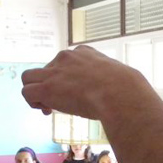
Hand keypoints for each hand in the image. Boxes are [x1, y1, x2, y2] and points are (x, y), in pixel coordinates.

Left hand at [21, 46, 152, 118]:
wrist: (120, 93)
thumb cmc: (127, 90)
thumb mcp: (121, 79)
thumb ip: (116, 83)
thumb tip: (135, 97)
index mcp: (84, 52)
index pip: (64, 62)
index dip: (64, 79)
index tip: (72, 93)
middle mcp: (66, 57)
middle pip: (46, 69)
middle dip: (49, 84)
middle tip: (59, 102)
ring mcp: (55, 71)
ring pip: (29, 78)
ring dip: (36, 92)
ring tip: (47, 106)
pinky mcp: (47, 87)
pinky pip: (27, 91)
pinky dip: (33, 102)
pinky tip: (46, 110)